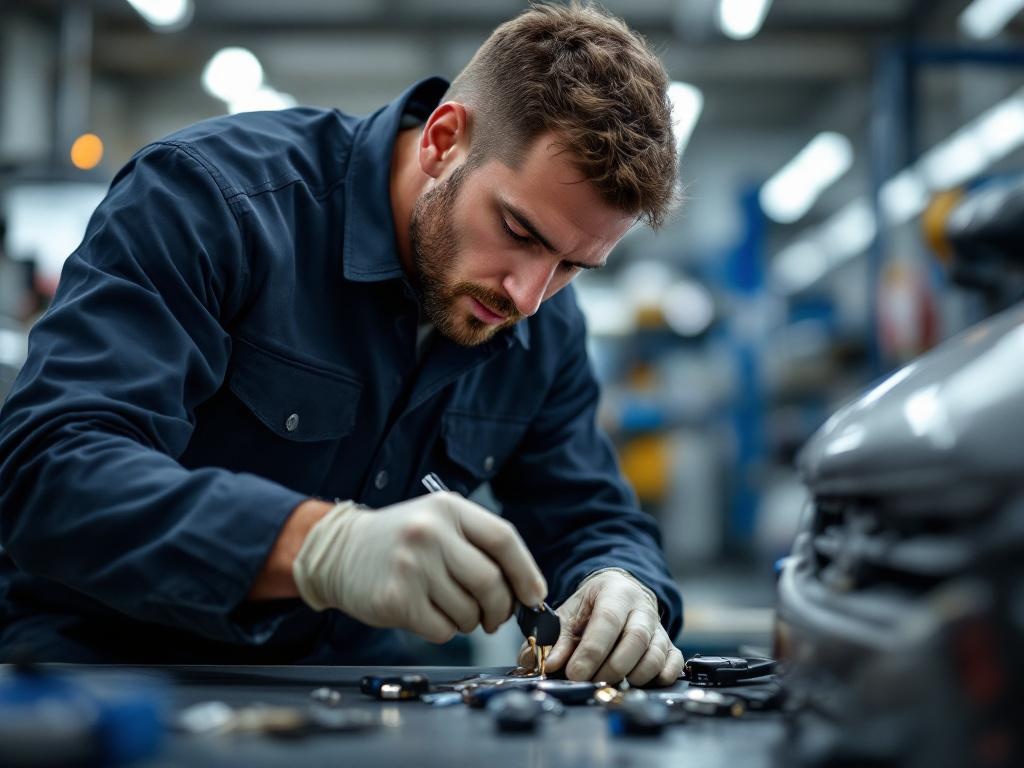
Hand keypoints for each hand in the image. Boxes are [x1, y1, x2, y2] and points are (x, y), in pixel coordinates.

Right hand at [292, 493, 546, 642]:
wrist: (339, 552)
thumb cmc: (401, 541)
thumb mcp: (439, 522)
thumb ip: (479, 546)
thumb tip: (527, 591)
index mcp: (448, 508)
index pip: (503, 539)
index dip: (526, 572)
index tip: (535, 596)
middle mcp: (430, 533)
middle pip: (490, 581)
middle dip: (501, 608)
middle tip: (495, 616)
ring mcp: (412, 566)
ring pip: (468, 612)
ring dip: (470, 621)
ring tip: (451, 609)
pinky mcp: (396, 599)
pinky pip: (443, 630)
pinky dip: (445, 630)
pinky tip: (427, 614)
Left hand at [518, 569, 682, 686]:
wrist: (618, 594)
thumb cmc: (591, 607)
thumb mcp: (567, 616)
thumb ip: (554, 640)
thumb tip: (543, 664)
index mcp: (615, 592)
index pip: (607, 620)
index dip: (591, 650)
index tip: (574, 673)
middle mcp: (642, 608)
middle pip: (635, 639)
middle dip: (610, 668)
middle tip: (591, 682)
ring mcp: (659, 628)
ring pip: (655, 655)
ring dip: (632, 677)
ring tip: (610, 682)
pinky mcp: (669, 646)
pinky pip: (673, 664)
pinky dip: (660, 678)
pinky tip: (637, 683)